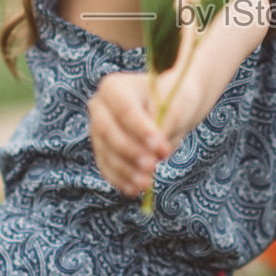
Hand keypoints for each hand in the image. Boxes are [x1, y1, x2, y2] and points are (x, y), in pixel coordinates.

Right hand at [88, 72, 169, 197]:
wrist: (170, 110)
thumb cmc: (175, 100)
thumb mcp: (178, 104)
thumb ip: (168, 121)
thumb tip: (157, 149)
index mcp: (114, 87)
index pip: (124, 109)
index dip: (140, 129)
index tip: (160, 146)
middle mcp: (99, 107)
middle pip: (108, 131)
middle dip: (131, 151)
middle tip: (154, 166)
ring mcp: (97, 130)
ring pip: (107, 152)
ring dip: (126, 170)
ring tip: (147, 182)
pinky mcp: (102, 150)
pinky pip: (107, 167)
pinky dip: (121, 180)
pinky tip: (135, 189)